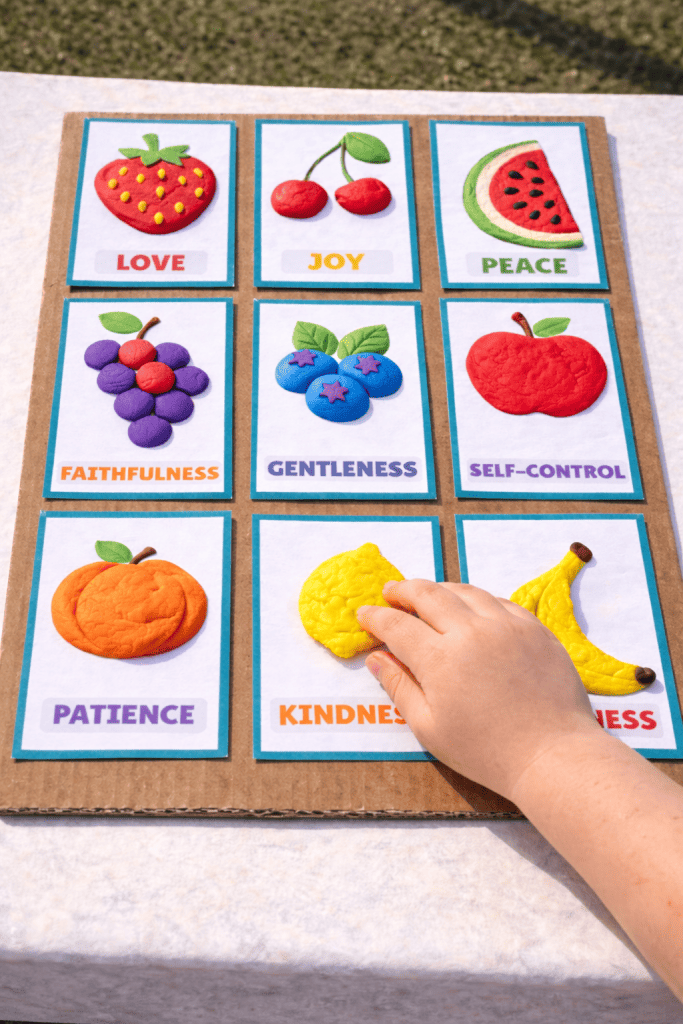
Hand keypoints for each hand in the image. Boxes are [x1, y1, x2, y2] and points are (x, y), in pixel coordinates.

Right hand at [357, 579, 601, 800]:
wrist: (551, 754)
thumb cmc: (486, 751)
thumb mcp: (430, 728)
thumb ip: (400, 688)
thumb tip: (376, 659)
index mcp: (439, 658)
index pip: (397, 625)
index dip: (376, 617)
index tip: (365, 613)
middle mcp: (470, 631)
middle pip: (429, 595)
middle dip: (403, 590)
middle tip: (391, 591)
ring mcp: (506, 625)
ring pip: (466, 592)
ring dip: (440, 589)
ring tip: (428, 594)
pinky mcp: (534, 628)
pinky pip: (500, 601)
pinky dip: (478, 599)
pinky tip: (473, 607)